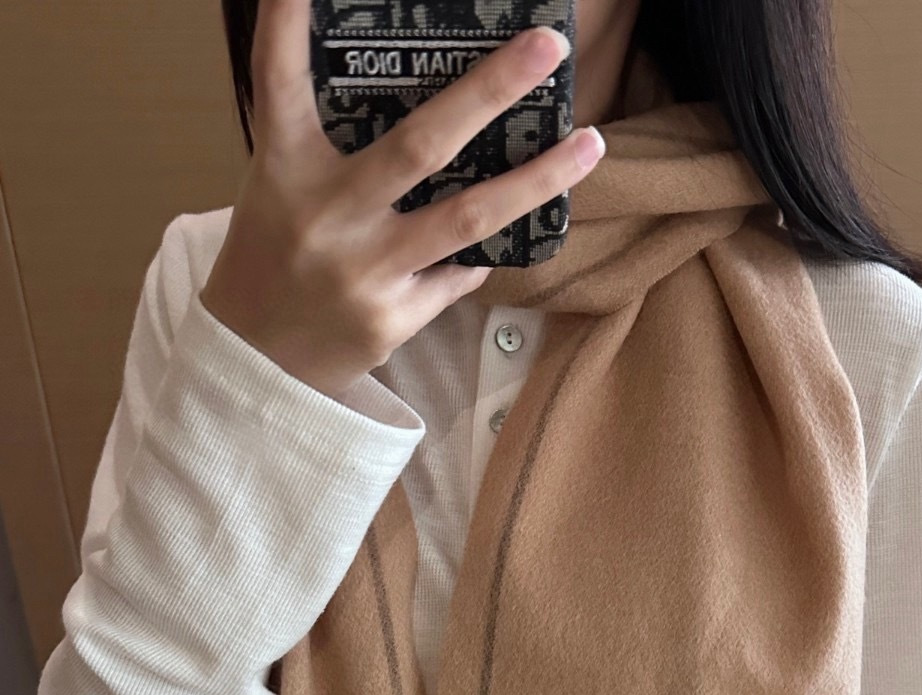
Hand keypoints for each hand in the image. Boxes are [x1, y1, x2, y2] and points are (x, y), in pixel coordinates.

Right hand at [200, 0, 603, 402]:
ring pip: (468, 218)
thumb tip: (433, 95)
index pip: (280, 77)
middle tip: (548, 46)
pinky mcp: (392, 319)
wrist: (256, 360)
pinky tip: (509, 232)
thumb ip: (337, 141)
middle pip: (421, 144)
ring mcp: (363, 271)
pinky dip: (483, 250)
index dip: (289, 20)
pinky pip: (459, 273)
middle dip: (490, 90)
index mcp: (285, 166)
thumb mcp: (283, 183)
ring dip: (538, 180)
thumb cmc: (279, 253)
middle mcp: (326, 214)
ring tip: (591, 144)